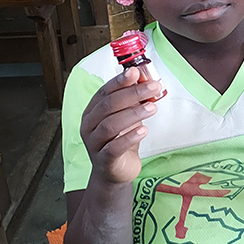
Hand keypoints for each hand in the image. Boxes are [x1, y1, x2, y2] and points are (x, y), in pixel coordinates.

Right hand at [80, 68, 160, 184]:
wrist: (115, 170)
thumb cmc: (121, 139)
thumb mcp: (128, 116)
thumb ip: (134, 99)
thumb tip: (147, 79)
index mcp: (93, 111)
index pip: (104, 92)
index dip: (120, 81)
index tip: (136, 72)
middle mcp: (89, 125)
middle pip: (108, 105)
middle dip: (132, 94)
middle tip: (154, 87)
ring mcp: (94, 143)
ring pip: (110, 125)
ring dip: (133, 114)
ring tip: (152, 108)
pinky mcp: (103, 160)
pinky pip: (114, 147)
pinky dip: (129, 138)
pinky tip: (143, 130)